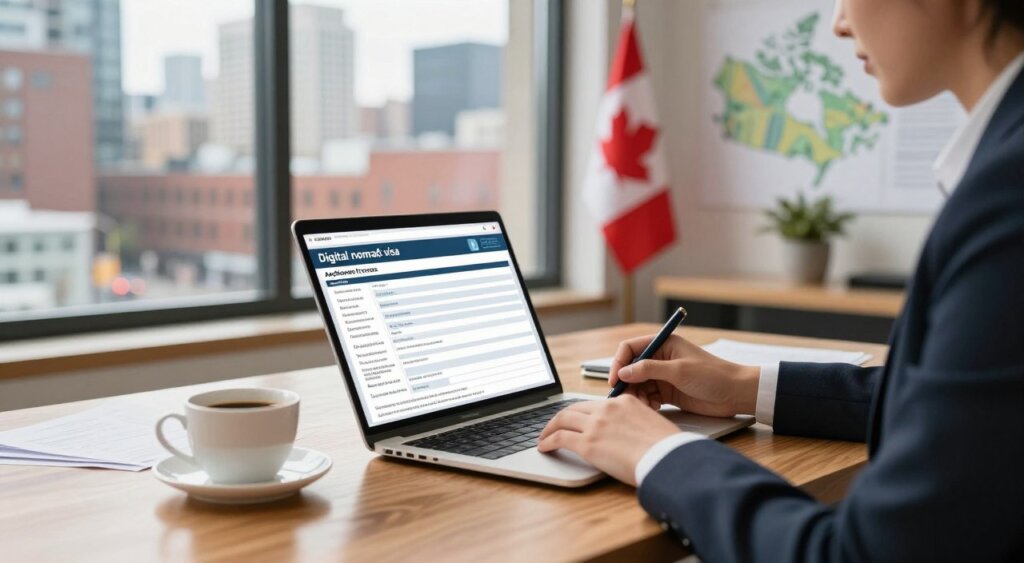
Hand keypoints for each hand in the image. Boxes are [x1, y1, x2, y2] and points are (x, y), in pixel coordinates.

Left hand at [537, 396, 680, 485]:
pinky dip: (548, 441)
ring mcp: (595, 425)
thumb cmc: (666, 447)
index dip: (581, 413)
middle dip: (560, 418)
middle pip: (574, 409)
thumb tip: (628, 434)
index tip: (576, 420)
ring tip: (544, 437)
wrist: (666, 458)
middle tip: (554, 426)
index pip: (594, 404)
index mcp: (623, 402)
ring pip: (562, 420)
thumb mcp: (651, 423)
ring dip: (549, 429)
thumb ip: (634, 423)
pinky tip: (544, 447)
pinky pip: (559, 438)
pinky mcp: (587, 444)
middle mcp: (606, 409)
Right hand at [610, 334, 759, 417]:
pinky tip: (653, 409)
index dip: (619, 363)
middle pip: (631, 368)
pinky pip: (648, 396)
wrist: (736, 394)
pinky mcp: (668, 392)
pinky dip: (646, 403)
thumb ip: (649, 369)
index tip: (615, 380)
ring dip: (636, 396)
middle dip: (626, 383)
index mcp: (663, 344)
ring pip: (638, 385)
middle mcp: (660, 358)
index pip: (630, 348)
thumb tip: (623, 372)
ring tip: (644, 406)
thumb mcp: (678, 370)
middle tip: (625, 399)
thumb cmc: (713, 375)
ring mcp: (663, 376)